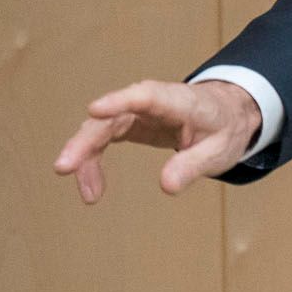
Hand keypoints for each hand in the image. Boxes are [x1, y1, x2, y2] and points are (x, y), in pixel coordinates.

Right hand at [53, 79, 261, 203]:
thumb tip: (167, 186)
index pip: (146, 96)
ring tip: (88, 195)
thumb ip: (194, 165)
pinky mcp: (128, 123)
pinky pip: (102, 139)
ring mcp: (135, 111)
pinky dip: (93, 162)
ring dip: (86, 158)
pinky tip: (91, 188)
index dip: (119, 101)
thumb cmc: (224, 127)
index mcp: (179, 102)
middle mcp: (151, 101)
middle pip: (112, 117)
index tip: (94, 109)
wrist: (226, 114)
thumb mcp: (220, 151)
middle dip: (86, 140)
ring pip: (99, 129)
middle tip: (65, 167)